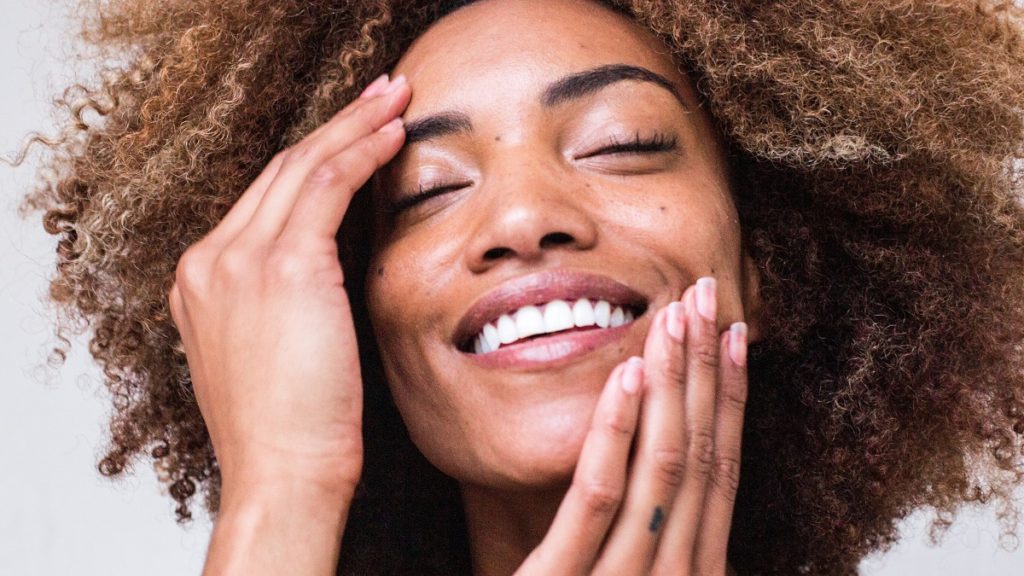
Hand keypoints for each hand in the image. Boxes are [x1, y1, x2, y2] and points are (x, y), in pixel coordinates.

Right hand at [168, 73, 409, 498]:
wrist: (281, 474)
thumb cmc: (290, 429)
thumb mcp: (269, 352)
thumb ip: (280, 302)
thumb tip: (327, 270)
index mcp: (202, 281)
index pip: (264, 201)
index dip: (313, 161)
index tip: (350, 137)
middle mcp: (209, 261)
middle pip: (279, 172)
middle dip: (335, 127)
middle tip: (377, 97)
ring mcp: (238, 261)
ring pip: (303, 166)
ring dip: (354, 125)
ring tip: (394, 99)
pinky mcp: (282, 267)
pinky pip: (326, 185)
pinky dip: (361, 152)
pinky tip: (394, 135)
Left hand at [517, 278, 748, 574]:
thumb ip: (651, 545)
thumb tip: (667, 486)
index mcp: (693, 569)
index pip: (720, 469)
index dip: (729, 397)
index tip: (732, 336)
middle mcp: (677, 574)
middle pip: (698, 453)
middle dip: (704, 369)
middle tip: (703, 298)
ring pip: (663, 463)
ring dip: (673, 382)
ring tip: (673, 317)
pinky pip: (598, 495)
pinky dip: (617, 430)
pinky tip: (629, 374)